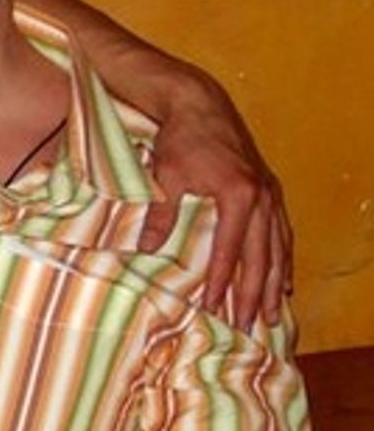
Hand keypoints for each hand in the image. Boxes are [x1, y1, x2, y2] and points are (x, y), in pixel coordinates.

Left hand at [138, 71, 291, 330]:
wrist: (199, 105)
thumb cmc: (178, 141)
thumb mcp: (165, 176)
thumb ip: (161, 215)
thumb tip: (146, 250)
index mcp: (238, 195)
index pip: (232, 250)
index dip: (225, 282)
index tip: (217, 309)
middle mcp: (262, 197)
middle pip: (262, 257)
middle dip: (256, 294)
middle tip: (249, 325)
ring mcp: (270, 193)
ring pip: (279, 248)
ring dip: (275, 283)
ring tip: (273, 314)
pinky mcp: (269, 189)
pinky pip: (282, 232)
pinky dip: (283, 258)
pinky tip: (283, 279)